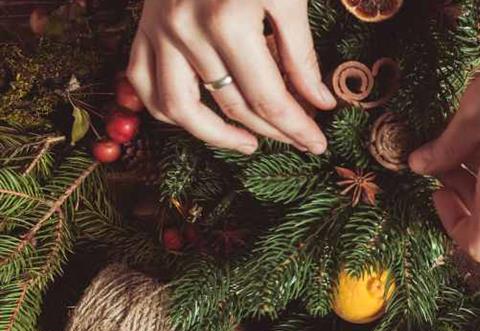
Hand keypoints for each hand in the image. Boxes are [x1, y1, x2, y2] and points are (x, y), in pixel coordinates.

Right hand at [127, 0, 335, 154]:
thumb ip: (301, 54)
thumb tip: (319, 103)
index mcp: (230, 22)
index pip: (269, 98)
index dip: (297, 127)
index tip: (317, 144)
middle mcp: (188, 32)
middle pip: (234, 106)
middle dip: (273, 131)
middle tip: (299, 138)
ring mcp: (160, 31)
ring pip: (182, 108)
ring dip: (217, 135)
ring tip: (249, 143)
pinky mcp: (144, 28)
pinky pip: (145, 86)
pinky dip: (169, 112)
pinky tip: (201, 120)